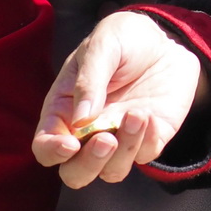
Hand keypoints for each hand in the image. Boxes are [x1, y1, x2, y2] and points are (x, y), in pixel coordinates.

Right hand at [32, 11, 204, 187]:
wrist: (164, 38)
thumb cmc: (123, 39)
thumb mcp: (103, 44)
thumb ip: (89, 79)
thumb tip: (81, 119)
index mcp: (64, 110)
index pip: (45, 145)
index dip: (51, 151)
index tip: (70, 144)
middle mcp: (87, 133)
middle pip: (75, 172)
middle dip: (88, 164)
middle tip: (107, 139)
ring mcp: (119, 138)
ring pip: (111, 171)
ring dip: (124, 151)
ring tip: (137, 114)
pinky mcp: (149, 139)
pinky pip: (146, 155)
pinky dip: (148, 141)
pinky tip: (152, 116)